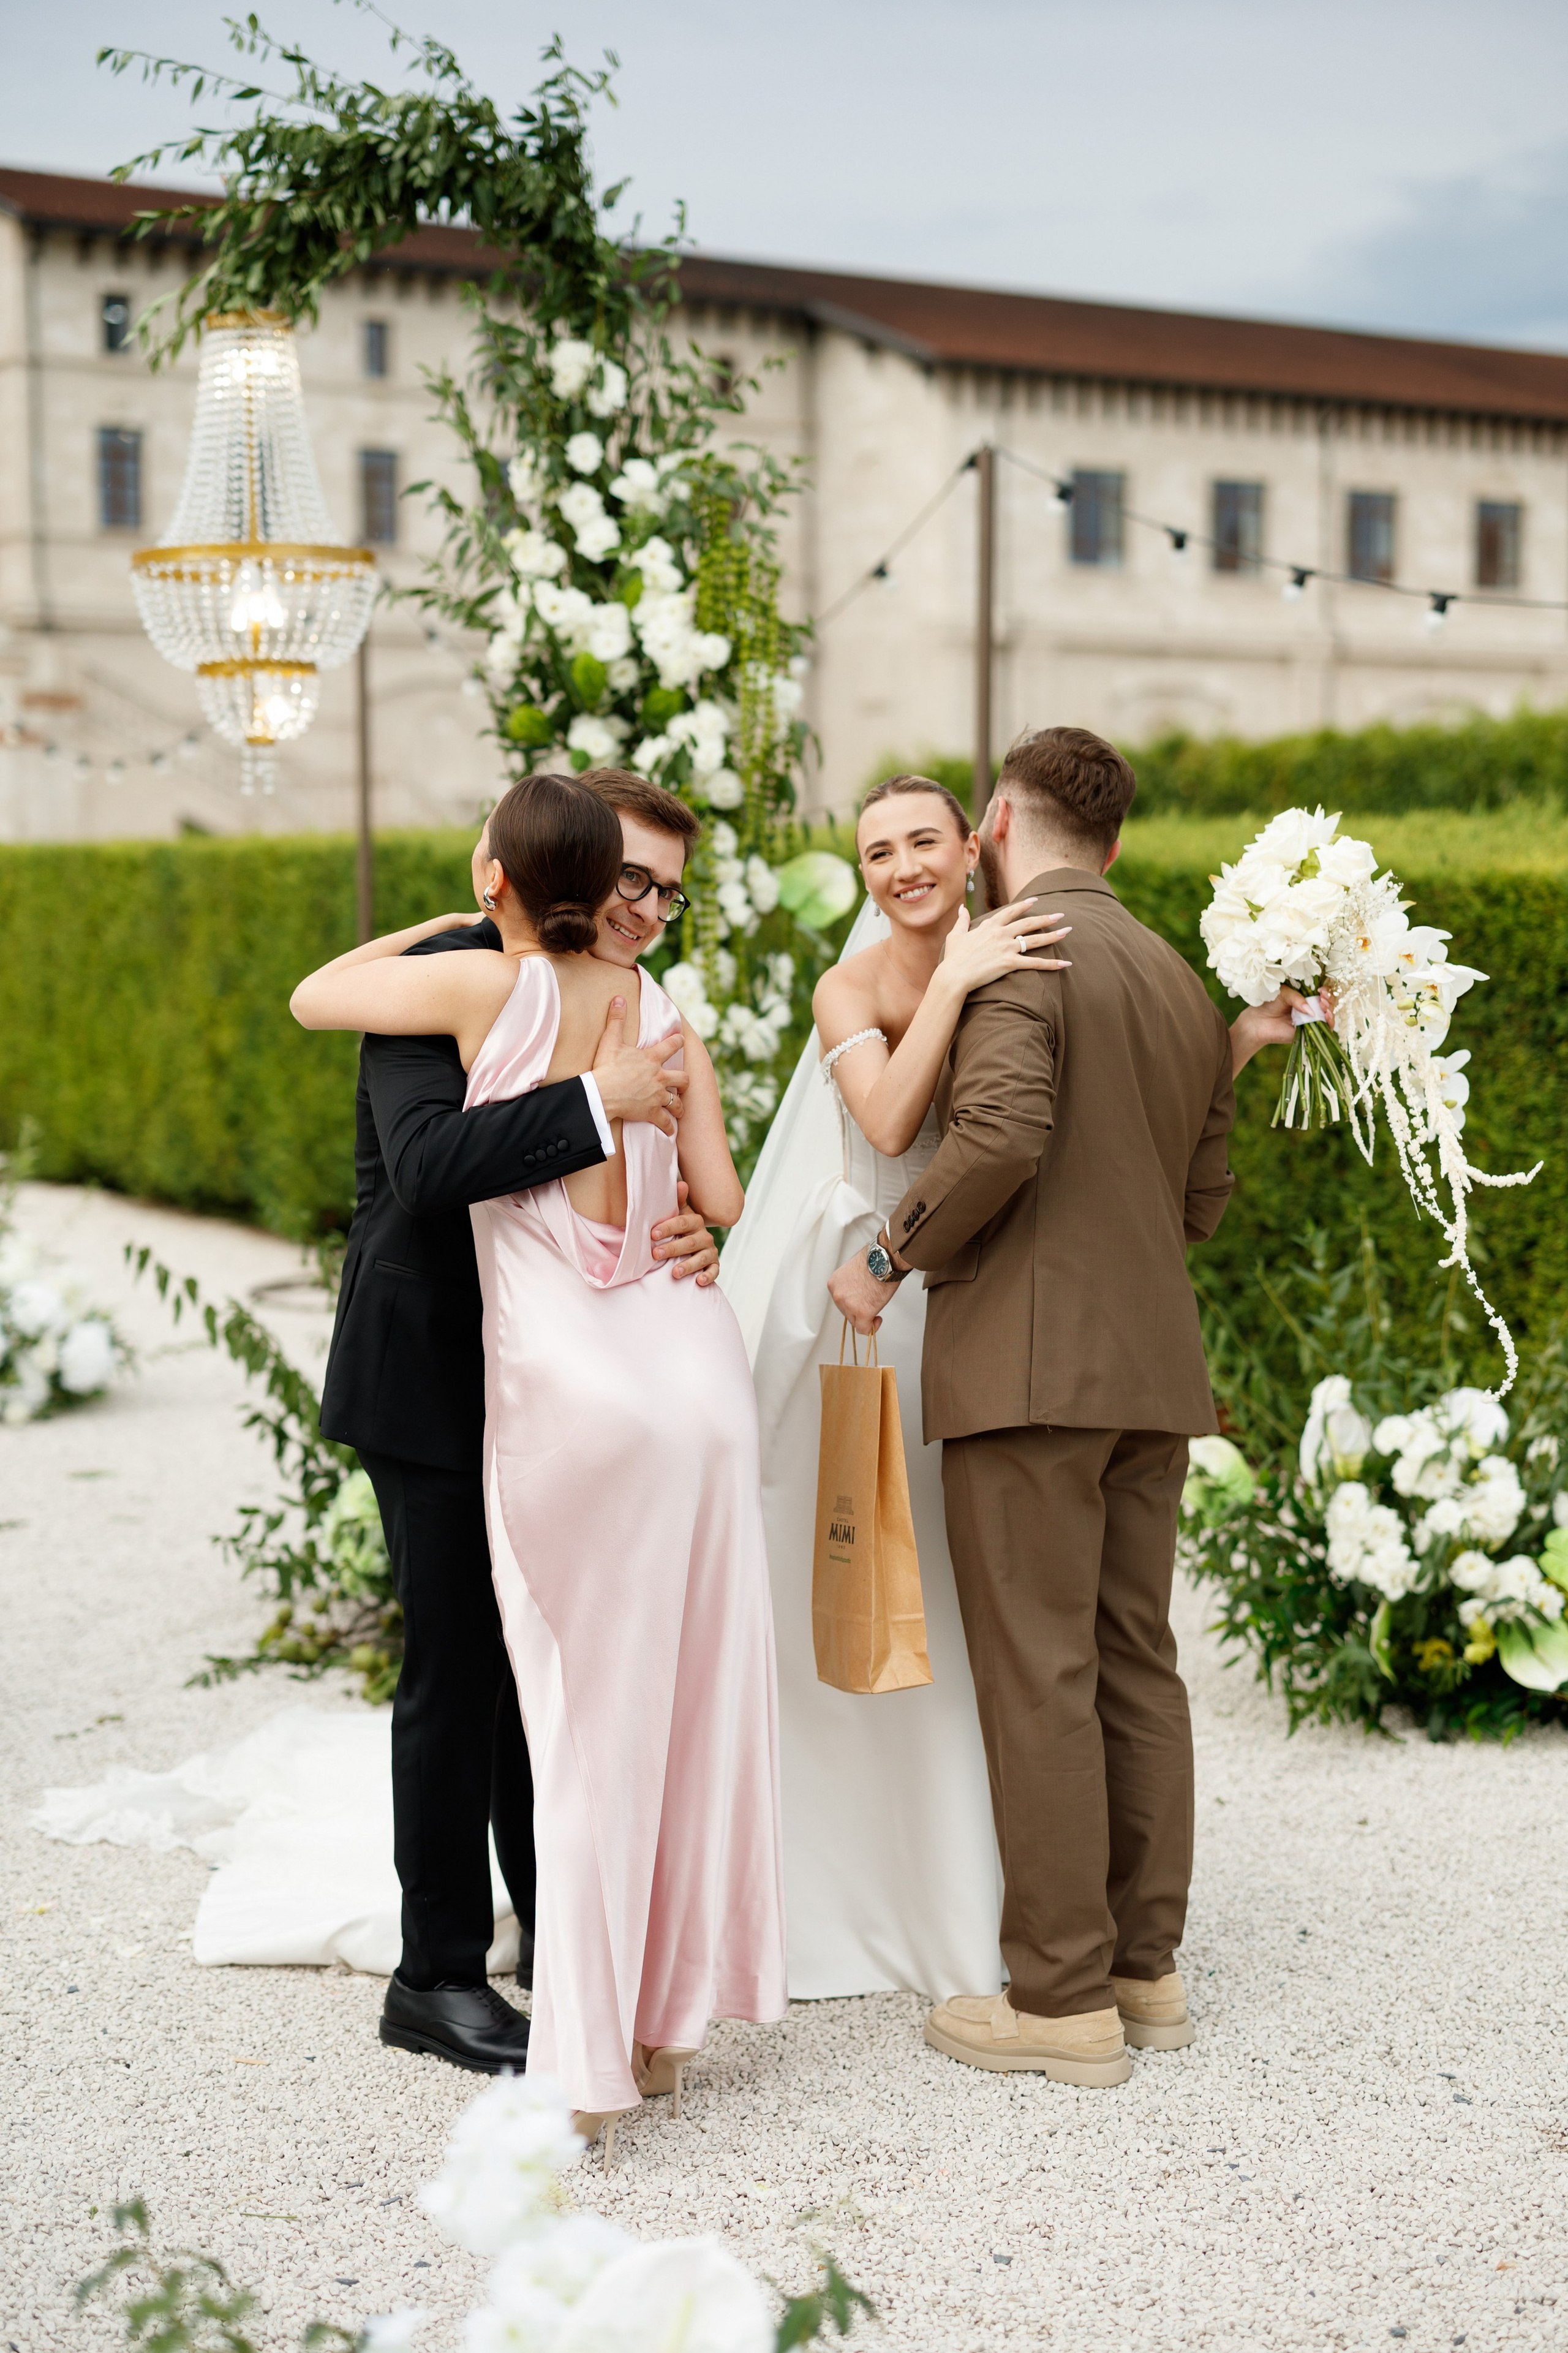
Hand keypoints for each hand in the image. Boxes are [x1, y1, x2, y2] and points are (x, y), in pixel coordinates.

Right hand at [591, 997, 688, 1133]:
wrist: (601, 1093)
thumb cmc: (606, 1067)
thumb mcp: (610, 1040)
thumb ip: (617, 1019)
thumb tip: (619, 997)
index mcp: (651, 1058)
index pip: (672, 1045)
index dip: (678, 1041)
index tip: (682, 1040)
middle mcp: (659, 1077)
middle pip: (683, 1077)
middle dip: (684, 1080)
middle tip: (682, 1082)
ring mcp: (657, 1096)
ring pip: (678, 1101)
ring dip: (679, 1105)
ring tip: (679, 1108)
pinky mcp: (652, 1112)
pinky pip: (665, 1122)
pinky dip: (668, 1127)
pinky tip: (670, 1131)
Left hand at [651, 1179, 719, 1284]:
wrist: (693, 1244)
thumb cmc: (680, 1229)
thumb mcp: (678, 1215)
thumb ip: (677, 1202)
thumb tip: (681, 1183)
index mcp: (694, 1222)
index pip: (683, 1223)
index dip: (668, 1228)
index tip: (652, 1234)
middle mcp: (704, 1236)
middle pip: (689, 1242)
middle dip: (672, 1248)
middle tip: (655, 1254)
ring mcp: (710, 1251)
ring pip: (701, 1258)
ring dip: (688, 1265)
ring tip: (674, 1273)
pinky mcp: (714, 1265)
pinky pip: (714, 1271)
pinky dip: (708, 1276)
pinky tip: (699, 1281)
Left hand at [828, 1245, 899, 1336]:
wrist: (885, 1259)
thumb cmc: (875, 1261)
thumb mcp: (853, 1272)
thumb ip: (851, 1286)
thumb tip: (857, 1296)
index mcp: (835, 1283)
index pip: (841, 1301)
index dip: (854, 1303)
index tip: (862, 1300)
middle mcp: (837, 1294)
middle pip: (847, 1312)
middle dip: (859, 1310)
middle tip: (872, 1302)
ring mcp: (848, 1304)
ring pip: (855, 1321)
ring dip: (866, 1317)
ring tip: (876, 1305)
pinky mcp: (862, 1312)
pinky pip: (864, 1329)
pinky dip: (871, 1327)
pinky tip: (877, 1320)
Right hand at [939, 899, 1070, 992]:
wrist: (954, 975)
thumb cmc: (954, 957)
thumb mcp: (956, 935)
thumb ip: (962, 920)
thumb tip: (962, 908)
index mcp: (989, 926)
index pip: (1011, 912)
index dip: (1024, 905)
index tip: (1036, 900)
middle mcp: (1001, 934)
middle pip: (1028, 923)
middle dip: (1046, 918)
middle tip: (1060, 915)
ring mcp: (1006, 948)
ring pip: (1035, 940)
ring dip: (1053, 935)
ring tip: (1067, 931)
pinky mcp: (1010, 963)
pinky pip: (1034, 963)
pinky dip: (1051, 964)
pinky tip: (1064, 964)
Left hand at [1230, 986, 1334, 1076]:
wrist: (1258, 1021)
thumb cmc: (1269, 1003)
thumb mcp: (1284, 994)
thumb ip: (1297, 998)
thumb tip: (1311, 1011)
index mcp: (1306, 996)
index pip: (1323, 993)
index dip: (1326, 991)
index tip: (1321, 990)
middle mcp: (1311, 1008)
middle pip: (1329, 1004)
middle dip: (1329, 1000)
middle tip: (1322, 998)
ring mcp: (1311, 1020)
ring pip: (1329, 1016)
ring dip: (1331, 1010)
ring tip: (1323, 1006)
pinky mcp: (1309, 1032)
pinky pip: (1324, 1029)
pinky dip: (1329, 1023)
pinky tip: (1326, 1016)